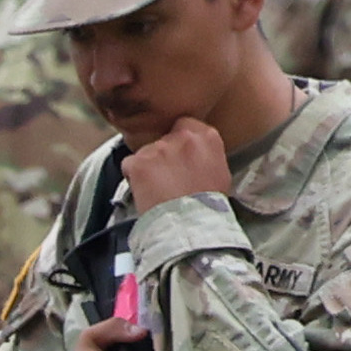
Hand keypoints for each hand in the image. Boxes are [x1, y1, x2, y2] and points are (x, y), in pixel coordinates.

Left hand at [119, 116, 234, 209]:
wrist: (190, 226)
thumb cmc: (209, 207)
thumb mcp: (220, 173)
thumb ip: (206, 154)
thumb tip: (197, 153)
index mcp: (206, 136)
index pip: (185, 124)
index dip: (179, 141)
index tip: (179, 155)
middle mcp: (182, 136)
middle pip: (164, 138)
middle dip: (163, 155)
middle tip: (168, 178)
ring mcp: (159, 148)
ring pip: (146, 152)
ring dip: (148, 167)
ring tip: (158, 190)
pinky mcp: (139, 162)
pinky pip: (130, 165)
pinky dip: (134, 177)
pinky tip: (146, 193)